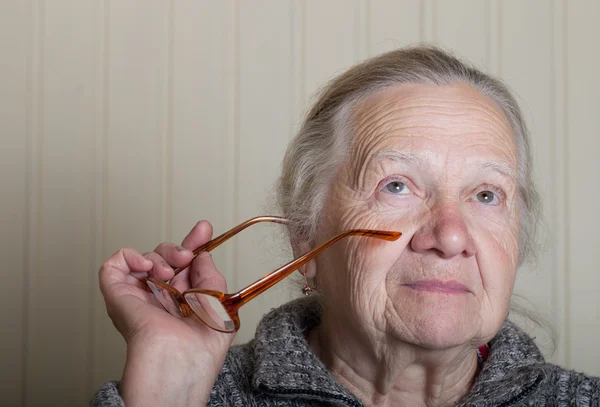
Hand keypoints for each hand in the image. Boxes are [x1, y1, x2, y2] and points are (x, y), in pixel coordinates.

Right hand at [98, 220, 233, 405]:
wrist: (181, 359)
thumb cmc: (200, 345)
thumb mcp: (217, 301)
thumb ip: (209, 274)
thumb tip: (201, 254)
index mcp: (183, 300)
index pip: (184, 265)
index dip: (193, 244)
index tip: (204, 229)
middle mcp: (160, 296)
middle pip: (164, 257)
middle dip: (177, 248)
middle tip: (186, 256)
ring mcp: (139, 295)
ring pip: (143, 258)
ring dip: (158, 255)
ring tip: (167, 272)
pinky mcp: (118, 295)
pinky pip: (114, 265)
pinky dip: (129, 256)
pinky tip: (146, 267)